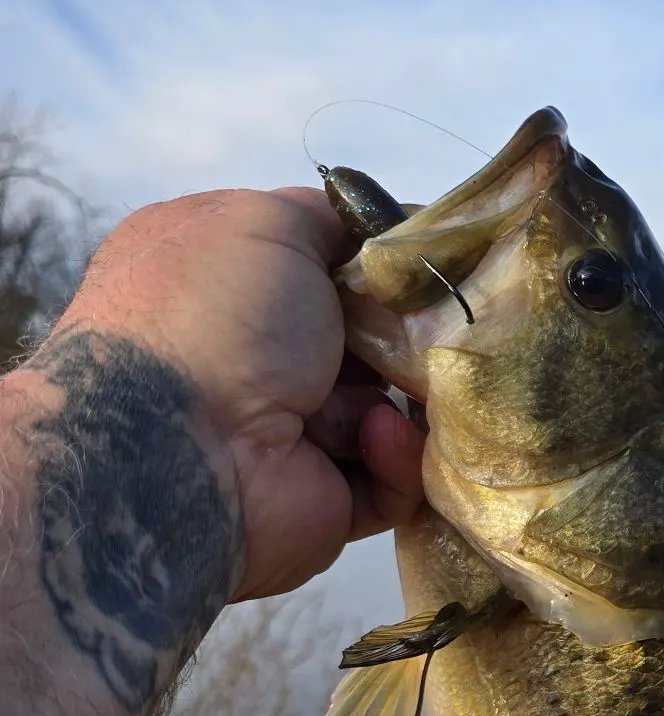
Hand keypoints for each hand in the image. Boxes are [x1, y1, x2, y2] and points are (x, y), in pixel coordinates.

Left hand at [54, 186, 425, 599]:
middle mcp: (252, 357)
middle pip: (367, 335)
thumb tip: (381, 239)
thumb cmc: (215, 318)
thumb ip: (330, 216)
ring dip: (414, 394)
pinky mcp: (323, 499)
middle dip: (408, 330)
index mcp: (225, 285)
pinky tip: (374, 433)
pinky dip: (396, 455)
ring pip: (390, 406)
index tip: (420, 263)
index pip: (319, 265)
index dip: (374, 262)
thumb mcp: (265, 221)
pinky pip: (390, 476)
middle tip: (439, 323)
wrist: (171, 454)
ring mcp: (287, 432)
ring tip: (420, 382)